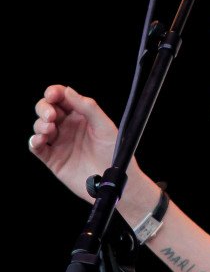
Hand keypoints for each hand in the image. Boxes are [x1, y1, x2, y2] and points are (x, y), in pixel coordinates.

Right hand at [29, 84, 120, 203]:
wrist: (113, 181)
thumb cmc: (114, 152)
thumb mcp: (104, 126)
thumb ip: (88, 107)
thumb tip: (68, 90)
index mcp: (81, 115)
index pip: (63, 98)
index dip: (54, 92)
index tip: (52, 94)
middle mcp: (68, 127)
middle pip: (47, 109)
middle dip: (44, 108)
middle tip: (52, 116)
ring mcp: (60, 142)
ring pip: (40, 126)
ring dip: (40, 124)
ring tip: (49, 129)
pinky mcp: (53, 159)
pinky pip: (37, 148)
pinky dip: (33, 141)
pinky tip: (39, 140)